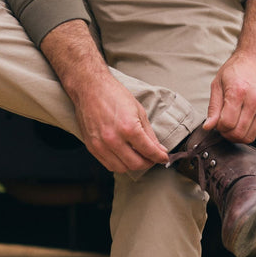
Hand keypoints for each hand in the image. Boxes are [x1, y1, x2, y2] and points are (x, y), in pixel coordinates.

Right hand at [40, 20, 168, 172]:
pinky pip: (108, 165)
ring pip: (122, 168)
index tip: (164, 158)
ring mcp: (101, 145)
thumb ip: (149, 134)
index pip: (149, 151)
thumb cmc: (115, 95)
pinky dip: (119, 164)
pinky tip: (125, 156)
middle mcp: (114, 139)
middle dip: (148, 163)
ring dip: (133, 165)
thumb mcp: (139, 111)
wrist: (90, 88)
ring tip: (139, 157)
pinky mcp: (92, 147)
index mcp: (129, 128)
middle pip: (136, 164)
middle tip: (152, 157)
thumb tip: (159, 150)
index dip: (160, 157)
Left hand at [206, 0, 255, 143]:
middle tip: (222, 125)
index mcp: (238, 92)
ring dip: (236, 136)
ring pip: (248, 136)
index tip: (216, 121)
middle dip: (226, 134)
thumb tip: (208, 126)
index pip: (227, 124)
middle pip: (238, 133)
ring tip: (231, 125)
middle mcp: (254, 100)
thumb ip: (213, 107)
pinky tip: (241, 122)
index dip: (218, 127)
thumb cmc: (236, 69)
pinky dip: (246, 132)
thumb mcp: (218, 83)